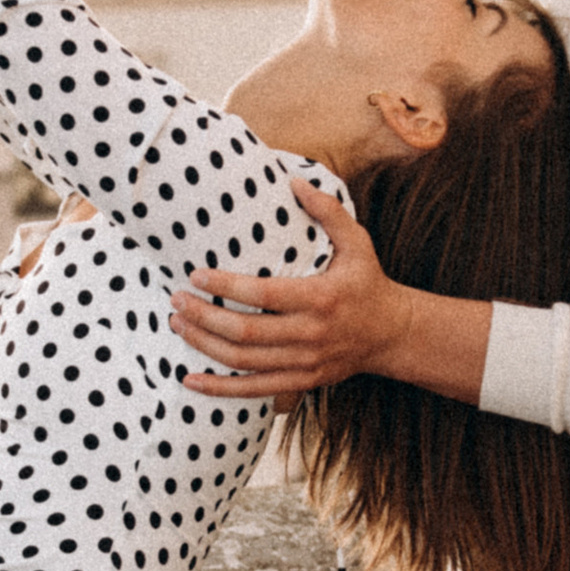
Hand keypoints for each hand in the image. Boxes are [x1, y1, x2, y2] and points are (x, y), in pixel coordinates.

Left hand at [172, 179, 407, 402]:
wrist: (392, 334)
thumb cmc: (368, 282)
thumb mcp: (357, 242)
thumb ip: (328, 210)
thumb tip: (294, 180)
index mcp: (321, 298)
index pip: (263, 294)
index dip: (225, 286)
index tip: (196, 274)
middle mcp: (311, 334)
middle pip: (245, 331)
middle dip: (204, 317)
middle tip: (177, 300)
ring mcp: (305, 362)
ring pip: (244, 361)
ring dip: (205, 344)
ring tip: (179, 325)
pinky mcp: (301, 382)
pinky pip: (253, 390)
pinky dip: (220, 389)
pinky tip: (190, 380)